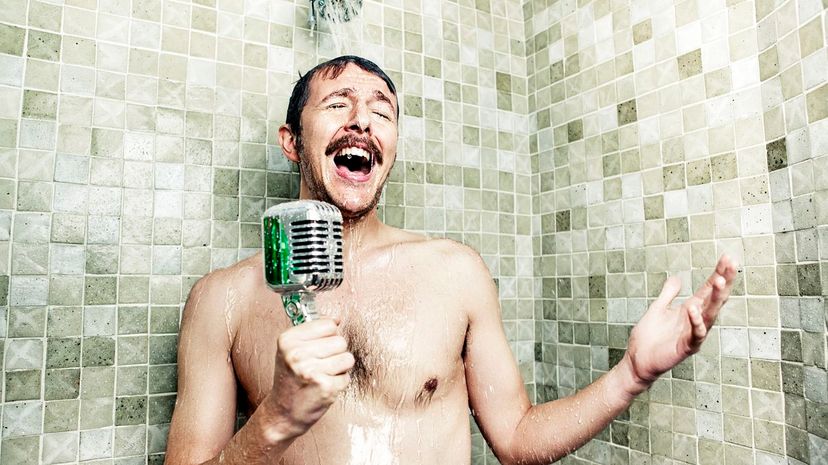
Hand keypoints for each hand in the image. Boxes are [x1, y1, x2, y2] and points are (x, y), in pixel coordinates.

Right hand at [264, 318, 353, 438]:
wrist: (282, 413)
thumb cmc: (290, 380)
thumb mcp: (290, 350)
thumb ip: (312, 331)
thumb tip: (336, 319)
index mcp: (288, 340)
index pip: (328, 325)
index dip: (328, 336)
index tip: (318, 347)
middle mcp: (297, 354)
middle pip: (340, 341)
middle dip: (335, 353)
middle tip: (319, 365)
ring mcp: (312, 371)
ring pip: (347, 358)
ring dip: (339, 368)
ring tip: (323, 375)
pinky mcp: (325, 387)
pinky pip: (346, 377)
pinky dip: (338, 383)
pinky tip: (323, 387)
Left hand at [626, 255, 737, 384]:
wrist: (638, 360)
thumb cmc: (649, 337)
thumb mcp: (658, 308)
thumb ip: (668, 294)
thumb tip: (676, 278)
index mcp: (691, 310)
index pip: (709, 289)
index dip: (718, 273)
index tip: (728, 258)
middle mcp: (696, 320)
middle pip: (715, 299)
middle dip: (724, 281)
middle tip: (731, 263)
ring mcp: (693, 334)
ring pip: (710, 315)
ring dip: (715, 299)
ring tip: (719, 281)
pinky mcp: (686, 347)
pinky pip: (696, 334)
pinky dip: (696, 322)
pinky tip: (693, 308)